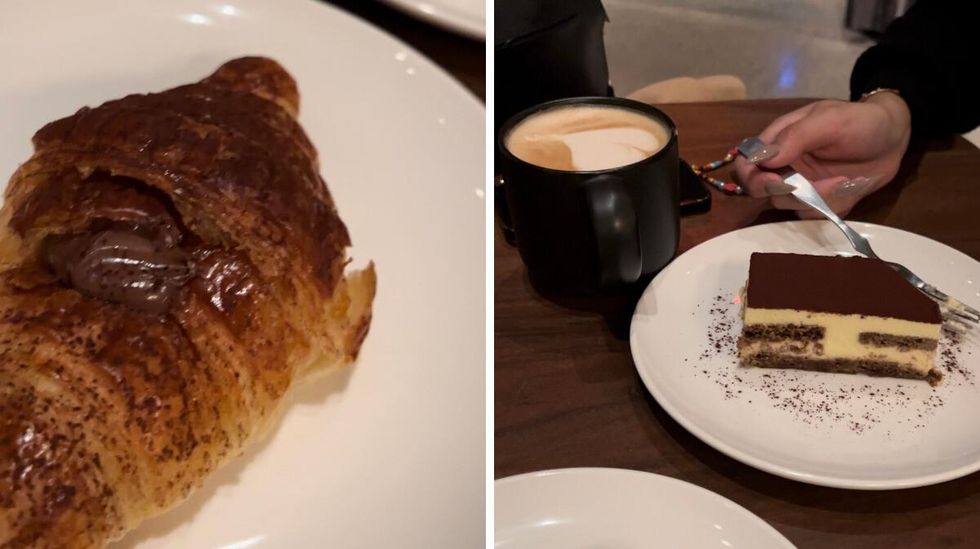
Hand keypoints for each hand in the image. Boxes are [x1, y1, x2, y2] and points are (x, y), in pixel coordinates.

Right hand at [734, 93, 910, 217]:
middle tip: (811, 187)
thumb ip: (796, 136)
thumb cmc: (861, 121)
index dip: (752, 177)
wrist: (894, 137)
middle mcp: (783, 165)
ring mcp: (800, 185)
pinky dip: (829, 205)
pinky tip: (847, 187)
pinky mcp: (818, 200)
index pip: (746, 163)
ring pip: (787, 205)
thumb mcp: (830, 120)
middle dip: (785, 192)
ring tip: (844, 179)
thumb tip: (763, 158)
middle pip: (761, 190)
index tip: (773, 181)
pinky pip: (811, 214)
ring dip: (816, 197)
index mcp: (778, 141)